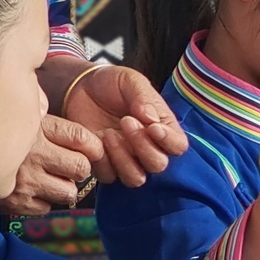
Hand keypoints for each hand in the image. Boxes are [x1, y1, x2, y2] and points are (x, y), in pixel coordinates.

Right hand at [1, 115, 101, 215]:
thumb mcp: (22, 112)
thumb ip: (46, 111)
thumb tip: (70, 111)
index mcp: (39, 128)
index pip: (82, 139)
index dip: (94, 147)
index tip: (93, 150)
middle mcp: (34, 155)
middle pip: (81, 169)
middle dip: (80, 169)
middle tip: (71, 166)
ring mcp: (25, 182)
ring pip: (68, 193)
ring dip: (64, 187)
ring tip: (53, 178)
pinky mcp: (16, 202)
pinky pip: (47, 208)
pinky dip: (44, 200)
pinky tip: (34, 188)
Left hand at [61, 62, 189, 186]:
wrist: (81, 87)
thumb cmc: (111, 83)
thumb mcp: (130, 81)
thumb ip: (143, 97)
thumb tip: (152, 119)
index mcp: (162, 126)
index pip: (178, 145)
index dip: (168, 141)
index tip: (153, 127)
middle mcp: (148, 147)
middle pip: (158, 164)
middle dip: (143, 146)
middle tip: (126, 121)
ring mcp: (126, 158)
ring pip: (136, 178)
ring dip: (123, 158)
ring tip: (109, 133)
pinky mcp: (105, 164)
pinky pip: (110, 176)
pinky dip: (104, 161)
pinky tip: (97, 139)